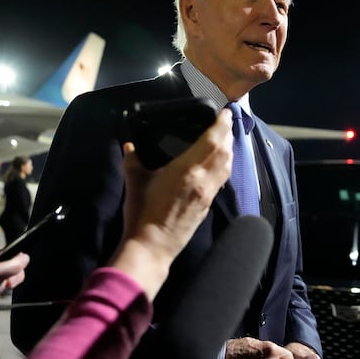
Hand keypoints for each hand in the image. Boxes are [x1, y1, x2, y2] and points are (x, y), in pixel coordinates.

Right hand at [111, 109, 232, 297]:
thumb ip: (133, 160)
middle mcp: (204, 180)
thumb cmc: (142, 211)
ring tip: (225, 139)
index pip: (213, 140)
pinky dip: (224, 166)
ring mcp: (208, 194)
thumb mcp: (135, 181)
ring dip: (229, 150)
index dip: (222, 124)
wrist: (153, 246)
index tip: (226, 112)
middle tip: (225, 122)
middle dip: (228, 135)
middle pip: (224, 152)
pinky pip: (222, 179)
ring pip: (226, 166)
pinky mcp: (208, 205)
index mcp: (189, 169)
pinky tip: (218, 164)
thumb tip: (130, 146)